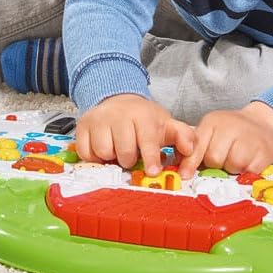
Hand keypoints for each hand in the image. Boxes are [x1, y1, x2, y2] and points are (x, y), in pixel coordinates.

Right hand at [76, 94, 195, 174]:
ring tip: (117, 151)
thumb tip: (191, 149)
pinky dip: (94, 156)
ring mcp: (98, 119)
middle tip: (131, 156)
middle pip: (123, 151)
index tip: (153, 171)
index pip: (147, 139)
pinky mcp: (82, 126)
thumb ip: (183, 136)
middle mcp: (118, 115)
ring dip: (111, 158)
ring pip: (104, 152)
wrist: (118, 101)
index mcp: (142, 115)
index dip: (151, 157)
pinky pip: (86, 152)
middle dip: (129, 159)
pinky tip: (103, 149)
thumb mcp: (166, 124)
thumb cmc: (144, 119)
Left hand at [178, 102, 272, 177]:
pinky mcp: (264, 151)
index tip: (185, 176)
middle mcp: (231, 126)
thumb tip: (183, 171)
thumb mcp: (212, 132)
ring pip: (232, 165)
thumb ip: (197, 149)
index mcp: (213, 122)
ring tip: (237, 159)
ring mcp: (249, 138)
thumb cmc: (234, 132)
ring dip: (232, 168)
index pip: (197, 145)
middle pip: (214, 158)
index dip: (190, 162)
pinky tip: (249, 161)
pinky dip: (247, 171)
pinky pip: (249, 171)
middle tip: (224, 158)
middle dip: (216, 164)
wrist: (266, 125)